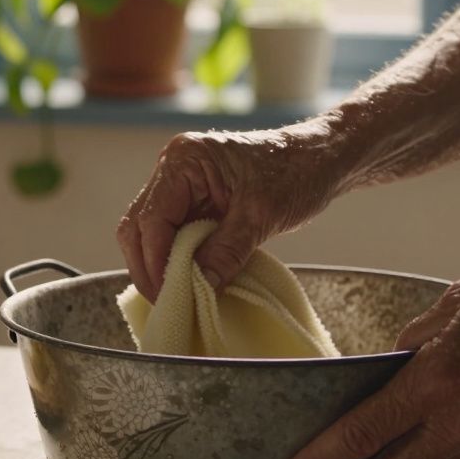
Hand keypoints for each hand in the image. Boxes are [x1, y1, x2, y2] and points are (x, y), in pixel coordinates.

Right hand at [116, 123, 352, 300]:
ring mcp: (181, 182)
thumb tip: (198, 285)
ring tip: (174, 294)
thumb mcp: (261, 216)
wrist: (321, 158)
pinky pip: (170, 232)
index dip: (155, 260)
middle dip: (148, 266)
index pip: (152, 218)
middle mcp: (174, 167)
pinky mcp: (192, 198)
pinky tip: (185, 278)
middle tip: (165, 300)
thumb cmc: (297, 172)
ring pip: (149, 231)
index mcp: (186, 160)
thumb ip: (226, 251)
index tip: (167, 293)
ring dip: (158, 263)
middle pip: (139, 225)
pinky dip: (174, 257)